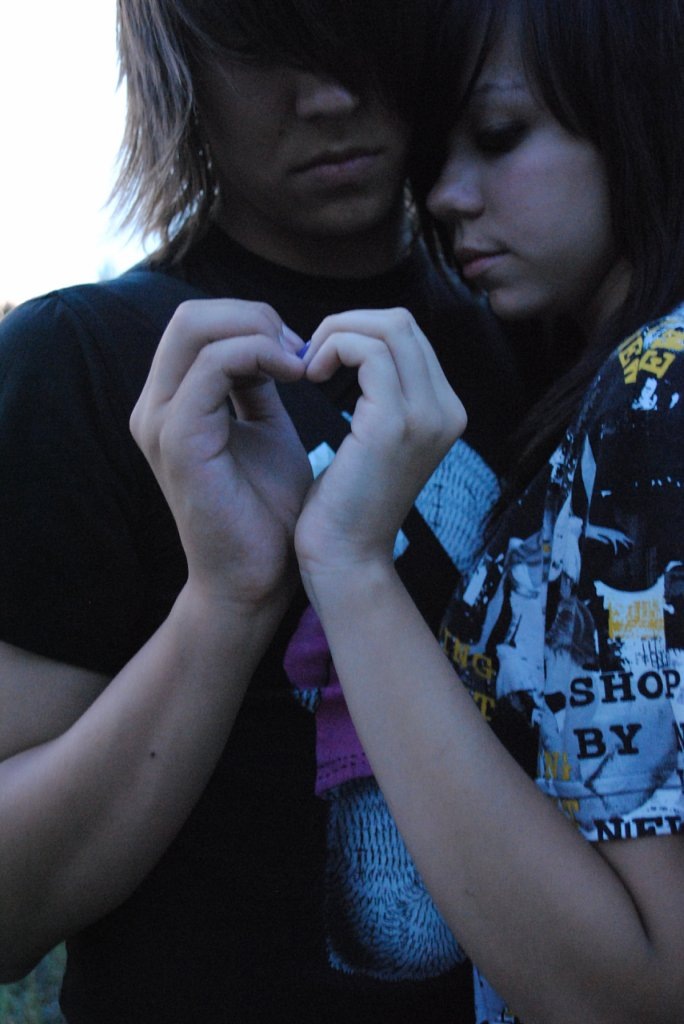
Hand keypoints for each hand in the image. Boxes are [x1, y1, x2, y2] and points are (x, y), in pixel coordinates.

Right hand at [130, 299, 311, 605]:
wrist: (258, 579)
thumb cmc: (267, 512)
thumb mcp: (266, 430)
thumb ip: (257, 384)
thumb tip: (271, 340)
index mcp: (172, 402)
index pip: (198, 325)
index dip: (251, 321)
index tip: (300, 349)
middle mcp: (155, 406)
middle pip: (191, 316)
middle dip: (254, 316)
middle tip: (302, 348)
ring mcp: (160, 421)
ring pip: (196, 328)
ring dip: (259, 331)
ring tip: (301, 362)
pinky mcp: (179, 439)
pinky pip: (214, 366)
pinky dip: (259, 355)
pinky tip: (296, 374)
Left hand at [295, 308, 465, 580]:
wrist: (347, 559)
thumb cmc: (347, 504)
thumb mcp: (374, 439)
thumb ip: (379, 393)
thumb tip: (354, 343)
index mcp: (445, 411)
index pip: (408, 336)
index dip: (360, 331)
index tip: (321, 359)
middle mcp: (448, 409)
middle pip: (402, 322)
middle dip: (347, 324)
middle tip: (310, 356)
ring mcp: (427, 415)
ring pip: (387, 327)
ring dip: (336, 334)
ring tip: (307, 366)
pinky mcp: (395, 422)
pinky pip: (366, 351)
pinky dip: (331, 349)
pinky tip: (308, 376)